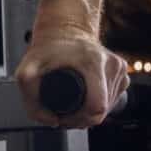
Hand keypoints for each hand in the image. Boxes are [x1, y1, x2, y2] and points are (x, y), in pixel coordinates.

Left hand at [14, 27, 129, 128]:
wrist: (64, 30)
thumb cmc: (47, 49)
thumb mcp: (27, 70)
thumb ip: (30, 98)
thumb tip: (52, 120)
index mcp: (93, 62)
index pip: (96, 107)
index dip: (78, 119)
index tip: (63, 116)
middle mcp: (111, 63)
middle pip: (102, 109)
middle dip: (82, 117)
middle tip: (64, 111)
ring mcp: (119, 67)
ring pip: (109, 106)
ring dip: (91, 110)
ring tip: (73, 100)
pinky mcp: (122, 71)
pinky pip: (113, 97)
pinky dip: (99, 102)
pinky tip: (85, 95)